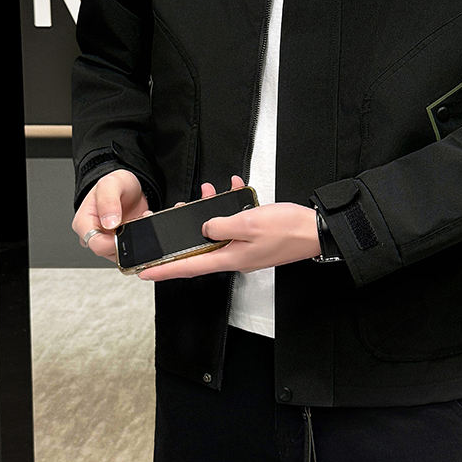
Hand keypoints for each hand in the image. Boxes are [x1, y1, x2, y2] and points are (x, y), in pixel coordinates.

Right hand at [72, 169, 148, 261]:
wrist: (128, 186)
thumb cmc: (115, 184)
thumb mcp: (111, 184)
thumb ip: (108, 201)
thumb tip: (108, 223)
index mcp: (84, 223)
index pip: (95, 244)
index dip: (112, 242)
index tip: (126, 230)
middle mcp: (95, 234)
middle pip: (109, 251)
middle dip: (127, 239)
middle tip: (137, 221)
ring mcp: (108, 240)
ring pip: (122, 252)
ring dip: (136, 238)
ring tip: (140, 218)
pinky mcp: (121, 241)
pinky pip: (132, 248)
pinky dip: (141, 238)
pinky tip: (142, 223)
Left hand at [138, 176, 320, 280]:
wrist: (315, 231)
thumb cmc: (287, 230)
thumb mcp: (248, 223)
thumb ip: (220, 225)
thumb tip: (204, 227)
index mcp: (230, 258)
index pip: (188, 267)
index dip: (165, 270)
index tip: (146, 271)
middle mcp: (235, 256)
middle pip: (200, 248)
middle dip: (185, 231)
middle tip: (173, 216)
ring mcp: (246, 248)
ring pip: (217, 231)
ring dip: (209, 212)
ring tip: (207, 192)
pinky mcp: (256, 238)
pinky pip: (236, 223)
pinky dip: (231, 207)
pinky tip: (234, 189)